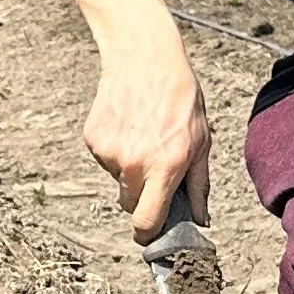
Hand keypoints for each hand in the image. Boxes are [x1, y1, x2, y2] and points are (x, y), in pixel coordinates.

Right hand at [82, 29, 209, 237]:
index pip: (146, 222)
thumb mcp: (201, 142)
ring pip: (117, 180)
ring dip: (129, 169)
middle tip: (155, 169)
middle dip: (142, 196)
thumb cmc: (180, 100)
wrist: (145, 59)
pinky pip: (105, 159)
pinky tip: (128, 125)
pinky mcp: (92, 139)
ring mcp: (109, 152)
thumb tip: (199, 221)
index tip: (150, 232)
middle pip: (129, 205)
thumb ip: (198, 186)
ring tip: (143, 135)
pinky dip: (115, 150)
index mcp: (164, 168)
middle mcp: (133, 164)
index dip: (148, 233)